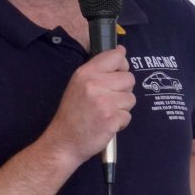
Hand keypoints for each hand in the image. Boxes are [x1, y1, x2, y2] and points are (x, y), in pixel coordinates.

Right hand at [43, 45, 135, 164]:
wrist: (63, 142)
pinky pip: (128, 115)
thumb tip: (121, 52)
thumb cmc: (73, 114)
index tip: (119, 72)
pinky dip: (120, 121)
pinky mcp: (112, 119)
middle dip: (123, 90)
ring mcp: (104, 102)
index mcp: (85, 73)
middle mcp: (95, 84)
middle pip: (129, 78)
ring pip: (131, 98)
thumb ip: (98, 70)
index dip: (122, 64)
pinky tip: (106, 123)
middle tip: (108, 100)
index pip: (116, 56)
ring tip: (106, 112)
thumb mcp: (78, 84)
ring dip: (122, 107)